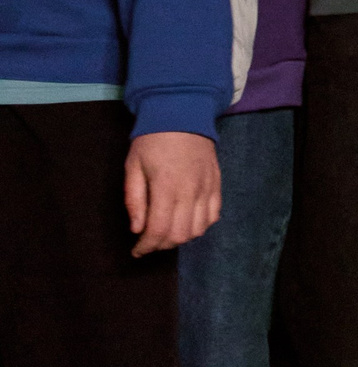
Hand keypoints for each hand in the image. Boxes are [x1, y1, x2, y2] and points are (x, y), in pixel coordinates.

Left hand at [125, 131, 220, 253]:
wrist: (183, 116)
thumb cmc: (152, 142)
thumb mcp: (133, 167)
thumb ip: (134, 200)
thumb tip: (137, 229)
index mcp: (166, 187)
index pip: (159, 229)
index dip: (146, 246)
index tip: (136, 251)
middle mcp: (190, 191)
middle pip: (179, 234)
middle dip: (161, 245)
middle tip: (149, 242)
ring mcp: (207, 188)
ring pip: (198, 229)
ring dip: (181, 238)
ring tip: (167, 233)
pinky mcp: (217, 185)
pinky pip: (213, 215)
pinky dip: (201, 226)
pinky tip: (187, 223)